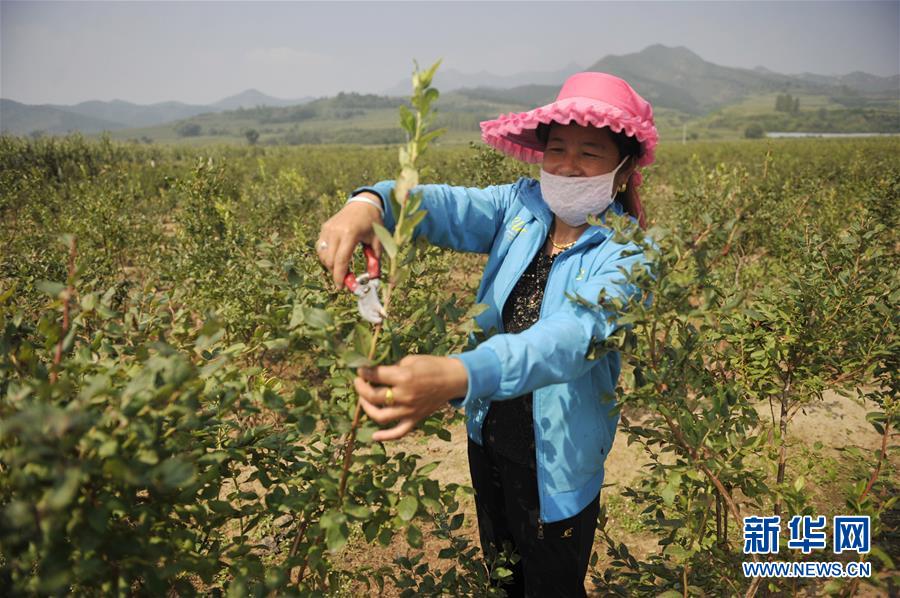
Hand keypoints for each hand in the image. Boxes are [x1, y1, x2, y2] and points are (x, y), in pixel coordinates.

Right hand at [316, 192, 384, 289]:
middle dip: (336, 273)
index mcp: (350, 233)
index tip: (341, 287)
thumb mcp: (378, 241)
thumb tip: (373, 279)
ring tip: (342, 268)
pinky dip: (326, 256)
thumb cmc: (373, 223)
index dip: (340, 276)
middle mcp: (336, 230)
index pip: (341, 259)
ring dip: (330, 266)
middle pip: (329, 260)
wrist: (364, 204)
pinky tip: (336, 257)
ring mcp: (328, 228)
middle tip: (346, 280)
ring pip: (322, 255)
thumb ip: (375, 260)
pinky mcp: (324, 228)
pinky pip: (320, 248)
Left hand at [353, 355, 468, 440]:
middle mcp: (404, 396)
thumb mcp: (410, 360)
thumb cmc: (432, 366)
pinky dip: (385, 436)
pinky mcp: (415, 419)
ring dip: (367, 408)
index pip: (375, 376)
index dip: (364, 372)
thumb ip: (392, 368)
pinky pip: (398, 432)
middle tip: (359, 381)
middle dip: (361, 388)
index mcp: (403, 377)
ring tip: (364, 400)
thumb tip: (375, 373)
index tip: (360, 369)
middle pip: (373, 397)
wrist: (453, 379)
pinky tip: (374, 435)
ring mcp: (409, 410)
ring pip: (380, 416)